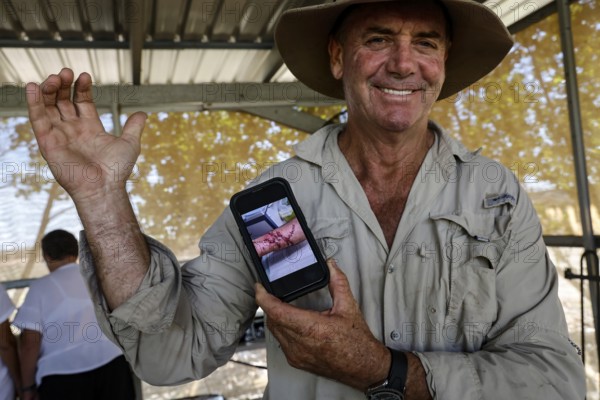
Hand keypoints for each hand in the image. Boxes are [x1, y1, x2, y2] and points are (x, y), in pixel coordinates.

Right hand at [26, 68, 146, 202]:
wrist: (104, 187)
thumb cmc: (117, 170)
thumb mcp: (130, 144)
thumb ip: (134, 127)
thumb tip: (142, 113)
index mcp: (90, 128)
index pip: (82, 101)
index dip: (82, 88)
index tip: (85, 75)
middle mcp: (73, 130)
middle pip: (63, 101)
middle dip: (63, 85)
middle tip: (66, 71)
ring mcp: (59, 136)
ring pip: (48, 107)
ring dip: (48, 90)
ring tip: (54, 76)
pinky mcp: (48, 143)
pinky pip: (37, 120)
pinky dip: (33, 103)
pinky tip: (33, 86)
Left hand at [255, 259, 389, 390]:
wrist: (364, 367)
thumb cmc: (357, 341)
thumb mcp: (349, 307)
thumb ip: (338, 283)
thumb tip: (331, 266)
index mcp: (311, 328)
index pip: (276, 311)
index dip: (263, 297)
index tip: (259, 287)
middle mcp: (300, 343)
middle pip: (272, 320)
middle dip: (269, 305)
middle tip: (270, 292)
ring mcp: (296, 355)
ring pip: (275, 332)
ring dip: (274, 318)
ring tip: (279, 305)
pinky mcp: (297, 362)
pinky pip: (281, 342)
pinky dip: (282, 330)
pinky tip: (290, 323)